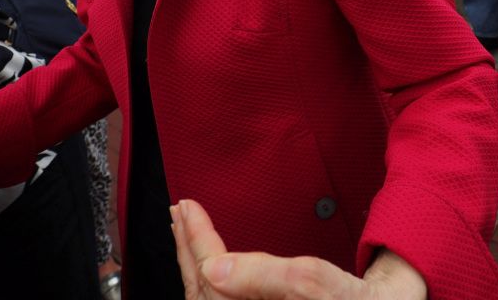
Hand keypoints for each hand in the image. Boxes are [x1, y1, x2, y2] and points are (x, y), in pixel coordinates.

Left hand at [172, 199, 426, 299]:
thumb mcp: (319, 284)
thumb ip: (266, 276)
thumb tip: (214, 270)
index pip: (213, 281)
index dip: (198, 242)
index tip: (187, 207)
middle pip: (204, 293)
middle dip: (188, 250)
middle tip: (179, 211)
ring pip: (211, 299)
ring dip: (195, 263)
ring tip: (186, 231)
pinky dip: (211, 278)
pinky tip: (210, 263)